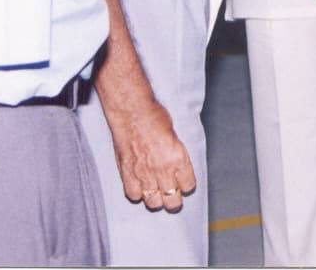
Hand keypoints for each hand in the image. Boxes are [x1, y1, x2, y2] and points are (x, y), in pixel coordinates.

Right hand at [109, 97, 196, 211]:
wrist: (132, 112)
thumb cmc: (155, 117)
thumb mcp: (175, 136)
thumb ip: (176, 155)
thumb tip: (177, 166)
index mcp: (178, 158)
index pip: (188, 185)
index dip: (187, 185)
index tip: (184, 183)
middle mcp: (162, 170)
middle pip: (172, 201)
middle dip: (174, 200)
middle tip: (172, 196)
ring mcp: (144, 174)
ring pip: (153, 203)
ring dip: (156, 199)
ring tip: (156, 194)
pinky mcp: (127, 173)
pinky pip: (134, 195)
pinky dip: (137, 193)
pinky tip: (140, 187)